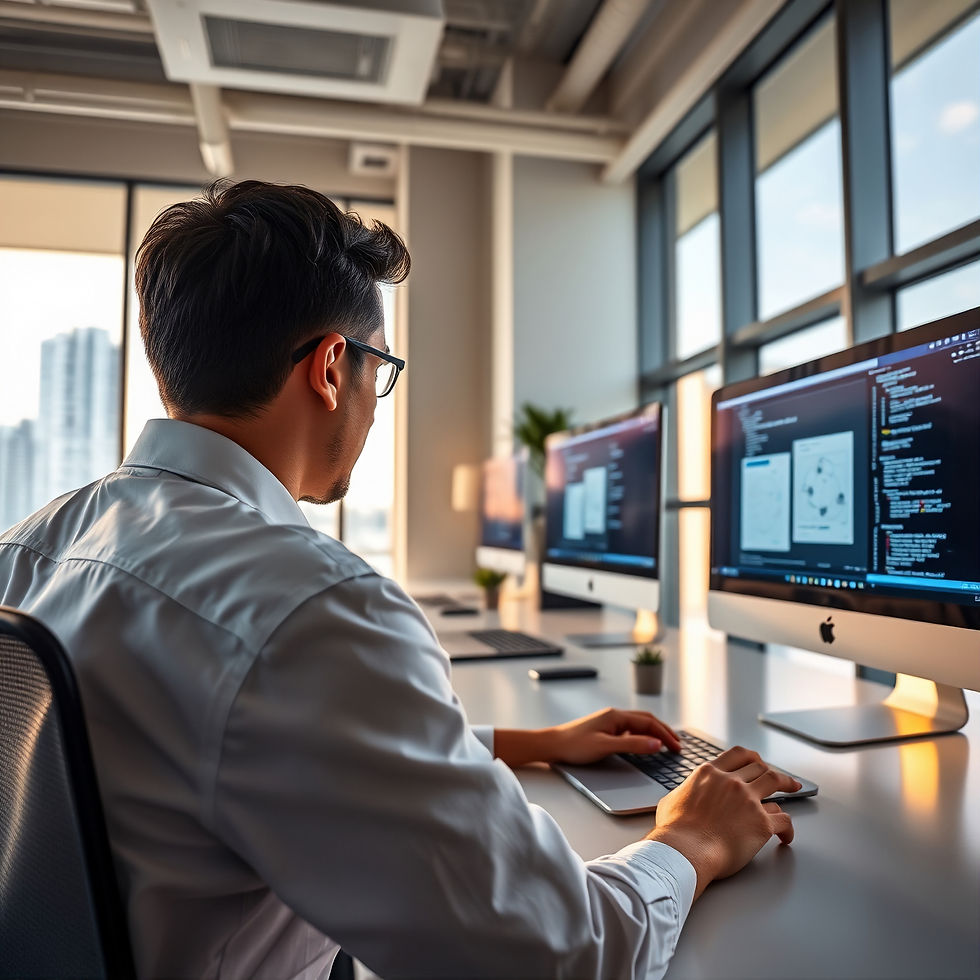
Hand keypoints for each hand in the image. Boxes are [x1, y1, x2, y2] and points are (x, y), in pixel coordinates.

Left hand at [548, 707, 681, 763]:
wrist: (552, 745)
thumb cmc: (575, 745)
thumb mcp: (606, 746)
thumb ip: (633, 745)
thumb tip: (657, 744)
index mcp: (617, 716)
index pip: (649, 723)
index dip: (665, 735)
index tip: (677, 748)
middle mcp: (615, 716)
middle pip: (646, 720)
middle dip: (664, 731)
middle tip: (678, 745)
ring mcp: (610, 722)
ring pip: (639, 724)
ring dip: (654, 732)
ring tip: (667, 743)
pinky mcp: (605, 730)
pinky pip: (630, 730)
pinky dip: (643, 736)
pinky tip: (645, 744)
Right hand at [646, 745, 801, 899]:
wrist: (685, 850)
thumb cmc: (675, 831)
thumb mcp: (671, 800)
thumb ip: (684, 793)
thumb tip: (682, 797)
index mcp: (710, 774)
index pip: (737, 755)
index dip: (751, 757)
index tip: (757, 762)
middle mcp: (731, 782)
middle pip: (759, 767)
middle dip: (771, 770)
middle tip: (779, 777)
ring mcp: (748, 800)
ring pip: (775, 781)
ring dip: (787, 783)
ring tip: (794, 787)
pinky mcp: (761, 823)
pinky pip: (784, 820)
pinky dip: (788, 828)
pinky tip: (786, 836)